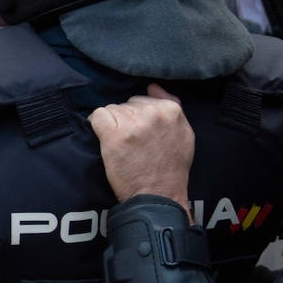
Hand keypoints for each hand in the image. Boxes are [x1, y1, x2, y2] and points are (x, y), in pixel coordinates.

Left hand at [87, 84, 194, 209]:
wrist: (158, 196)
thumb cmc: (171, 168)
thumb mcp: (184, 133)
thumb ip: (172, 106)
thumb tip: (152, 86)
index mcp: (172, 110)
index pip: (142, 98)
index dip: (138, 116)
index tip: (139, 134)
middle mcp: (153, 113)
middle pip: (126, 104)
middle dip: (126, 120)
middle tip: (132, 143)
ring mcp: (133, 124)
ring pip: (112, 110)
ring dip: (113, 125)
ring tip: (123, 146)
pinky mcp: (114, 136)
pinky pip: (97, 116)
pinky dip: (97, 125)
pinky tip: (106, 140)